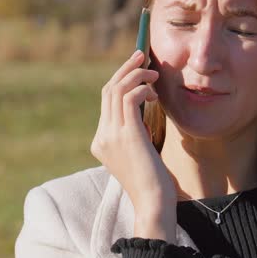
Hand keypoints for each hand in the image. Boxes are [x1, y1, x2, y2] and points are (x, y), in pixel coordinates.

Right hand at [90, 50, 177, 241]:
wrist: (153, 202)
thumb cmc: (153, 182)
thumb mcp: (139, 152)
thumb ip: (135, 131)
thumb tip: (143, 105)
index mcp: (101, 142)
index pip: (106, 102)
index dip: (121, 81)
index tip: (137, 69)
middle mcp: (101, 137)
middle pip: (108, 90)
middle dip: (125, 69)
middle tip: (141, 55)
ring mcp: (110, 136)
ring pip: (117, 90)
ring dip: (136, 75)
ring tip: (153, 72)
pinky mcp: (126, 134)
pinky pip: (129, 98)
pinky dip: (142, 89)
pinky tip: (155, 94)